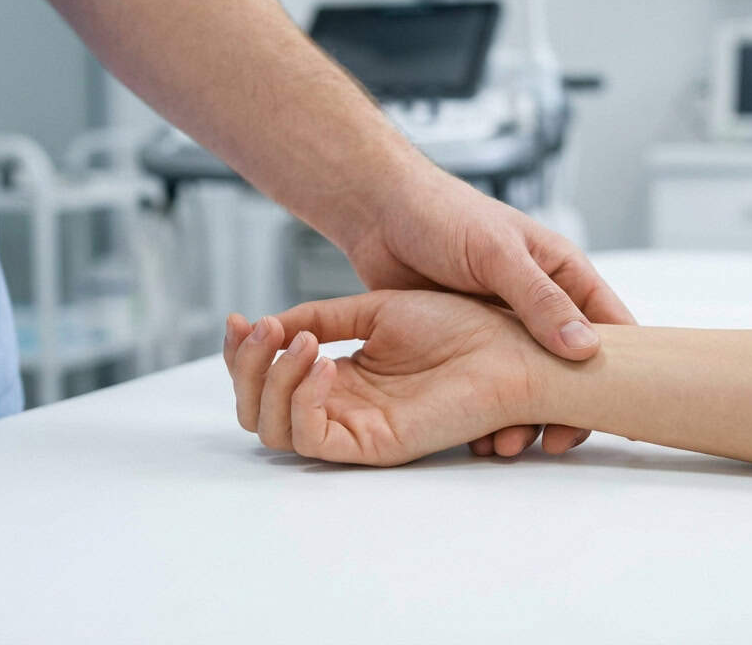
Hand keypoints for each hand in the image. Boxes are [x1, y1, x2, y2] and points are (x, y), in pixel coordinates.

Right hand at [223, 291, 552, 465]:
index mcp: (342, 378)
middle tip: (258, 329)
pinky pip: (313, 439)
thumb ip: (324, 316)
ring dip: (269, 381)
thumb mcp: (377, 309)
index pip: (267, 382)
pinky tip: (322, 362)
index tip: (239, 318)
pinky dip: (302, 400)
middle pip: (257, 411)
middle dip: (245, 369)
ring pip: (274, 430)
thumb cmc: (461, 322)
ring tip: (298, 342)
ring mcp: (357, 427)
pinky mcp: (378, 443)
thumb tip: (271, 323)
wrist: (512, 340)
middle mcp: (343, 407)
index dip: (242, 355)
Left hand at [342, 167, 634, 456]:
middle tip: (558, 442)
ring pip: (529, 384)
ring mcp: (504, 327)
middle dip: (568, 407)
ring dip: (524, 417)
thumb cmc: (444, 216)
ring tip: (510, 446)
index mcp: (562, 274)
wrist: (380, 214)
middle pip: (573, 367)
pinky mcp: (467, 344)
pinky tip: (478, 437)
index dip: (619, 370)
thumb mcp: (497, 254)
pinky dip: (487, 413)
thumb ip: (538, 299)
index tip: (619, 411)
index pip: (611, 327)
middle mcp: (541, 305)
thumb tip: (585, 348)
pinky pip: (487, 386)